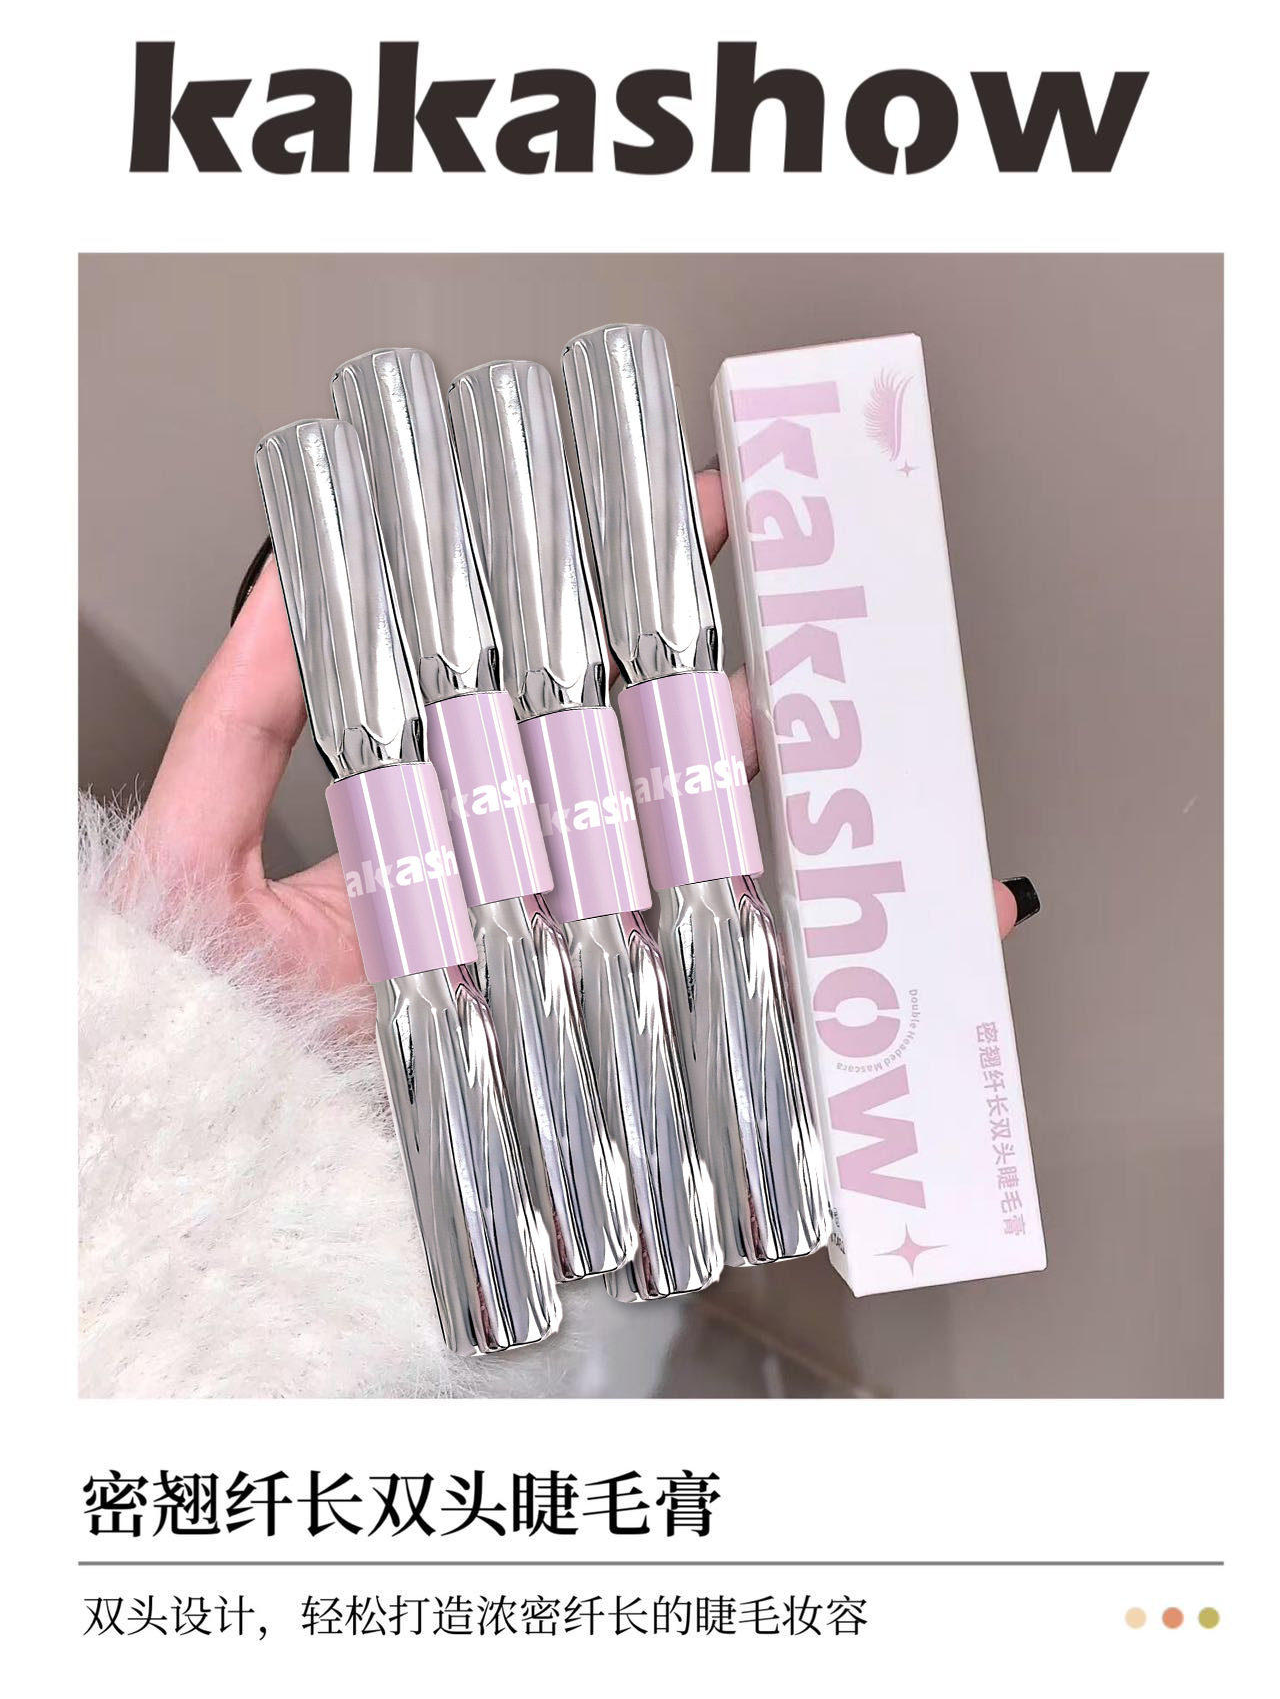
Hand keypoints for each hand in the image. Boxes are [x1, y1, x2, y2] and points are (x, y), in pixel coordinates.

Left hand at [128, 472, 1031, 992]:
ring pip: (721, 900)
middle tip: (819, 660)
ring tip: (893, 801)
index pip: (554, 699)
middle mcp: (518, 897)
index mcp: (441, 830)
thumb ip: (241, 725)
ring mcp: (572, 983)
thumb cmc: (189, 1037)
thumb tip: (292, 580)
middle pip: (659, 789)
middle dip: (748, 722)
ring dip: (825, 853)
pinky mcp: (610, 1070)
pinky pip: (733, 1033)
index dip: (630, 612)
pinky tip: (889, 970)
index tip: (698, 524)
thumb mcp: (189, 860)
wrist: (215, 1203)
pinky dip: (830, 1007)